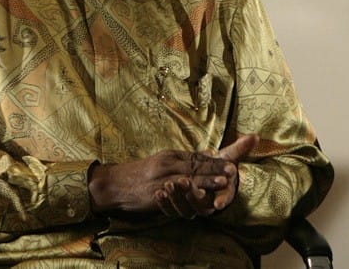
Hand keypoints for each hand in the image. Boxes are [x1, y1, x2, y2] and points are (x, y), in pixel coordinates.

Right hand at [89, 149, 230, 214]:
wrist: (115, 183)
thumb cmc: (142, 174)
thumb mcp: (164, 161)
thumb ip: (187, 160)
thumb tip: (210, 153)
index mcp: (173, 156)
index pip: (198, 157)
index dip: (216, 160)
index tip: (233, 162)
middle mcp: (169, 163)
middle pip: (197, 164)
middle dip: (216, 168)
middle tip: (233, 170)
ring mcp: (161, 176)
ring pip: (188, 176)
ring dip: (207, 179)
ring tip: (223, 182)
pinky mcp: (154, 190)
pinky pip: (173, 191)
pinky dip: (187, 192)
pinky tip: (198, 195)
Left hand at [154, 134, 258, 217]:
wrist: (202, 178)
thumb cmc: (217, 168)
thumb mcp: (227, 158)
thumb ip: (239, 149)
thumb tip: (255, 136)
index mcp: (222, 194)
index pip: (225, 198)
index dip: (223, 199)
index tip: (218, 203)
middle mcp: (208, 205)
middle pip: (201, 206)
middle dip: (193, 196)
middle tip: (184, 182)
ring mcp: (192, 209)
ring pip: (184, 210)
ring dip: (177, 199)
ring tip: (168, 185)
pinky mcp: (178, 210)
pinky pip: (170, 212)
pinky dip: (165, 204)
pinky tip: (159, 193)